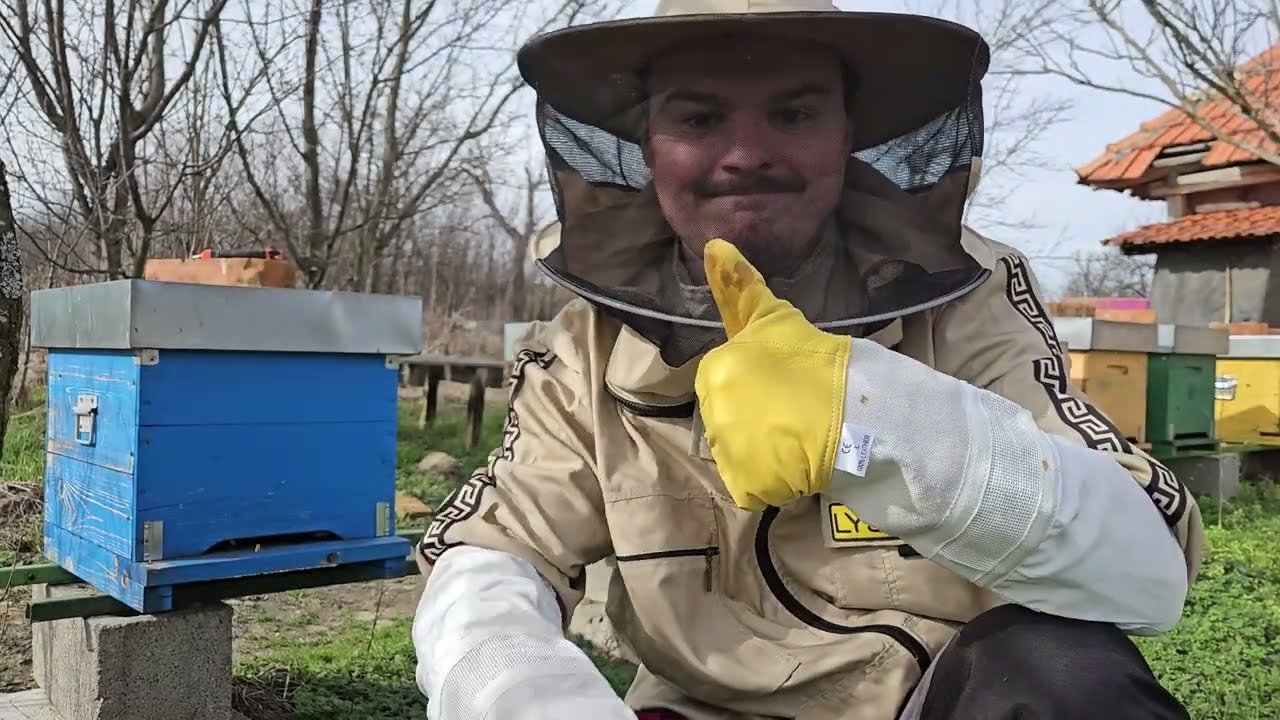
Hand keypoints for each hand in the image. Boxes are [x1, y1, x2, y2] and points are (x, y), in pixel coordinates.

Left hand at [694, 238, 851, 511]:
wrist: (858, 416)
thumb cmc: (820, 362)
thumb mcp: (776, 318)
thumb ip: (739, 287)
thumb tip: (711, 243)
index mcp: (716, 369)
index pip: (725, 383)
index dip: (759, 386)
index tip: (788, 388)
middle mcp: (712, 410)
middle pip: (728, 419)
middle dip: (757, 418)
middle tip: (797, 415)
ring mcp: (728, 451)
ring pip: (739, 452)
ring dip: (766, 450)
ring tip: (802, 441)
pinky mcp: (745, 485)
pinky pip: (752, 486)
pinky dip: (774, 481)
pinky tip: (800, 466)